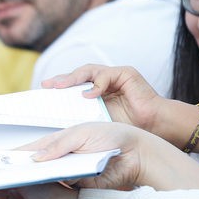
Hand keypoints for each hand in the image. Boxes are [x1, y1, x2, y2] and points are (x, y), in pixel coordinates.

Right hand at [25, 121, 148, 189]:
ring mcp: (67, 173)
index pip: (31, 148)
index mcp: (58, 141)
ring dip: (27, 183)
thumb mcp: (82, 134)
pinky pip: (58, 190)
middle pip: (32, 166)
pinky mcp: (77, 186)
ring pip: (42, 179)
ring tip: (5, 187)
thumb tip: (35, 158)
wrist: (135, 155)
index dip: (14, 155)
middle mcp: (59, 157)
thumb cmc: (110, 137)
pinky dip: (45, 193)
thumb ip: (59, 145)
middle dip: (15, 170)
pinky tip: (30, 196)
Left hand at [44, 65, 163, 133]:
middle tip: (47, 86)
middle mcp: (103, 81)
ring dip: (73, 78)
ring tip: (61, 86)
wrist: (155, 127)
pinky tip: (89, 94)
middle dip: (61, 80)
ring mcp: (115, 75)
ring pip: (88, 71)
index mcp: (96, 92)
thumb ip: (82, 118)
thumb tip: (58, 125)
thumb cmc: (129, 127)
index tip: (43, 92)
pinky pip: (106, 75)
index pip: (74, 86)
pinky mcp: (126, 73)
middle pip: (77, 75)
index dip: (59, 87)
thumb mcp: (98, 122)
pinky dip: (97, 84)